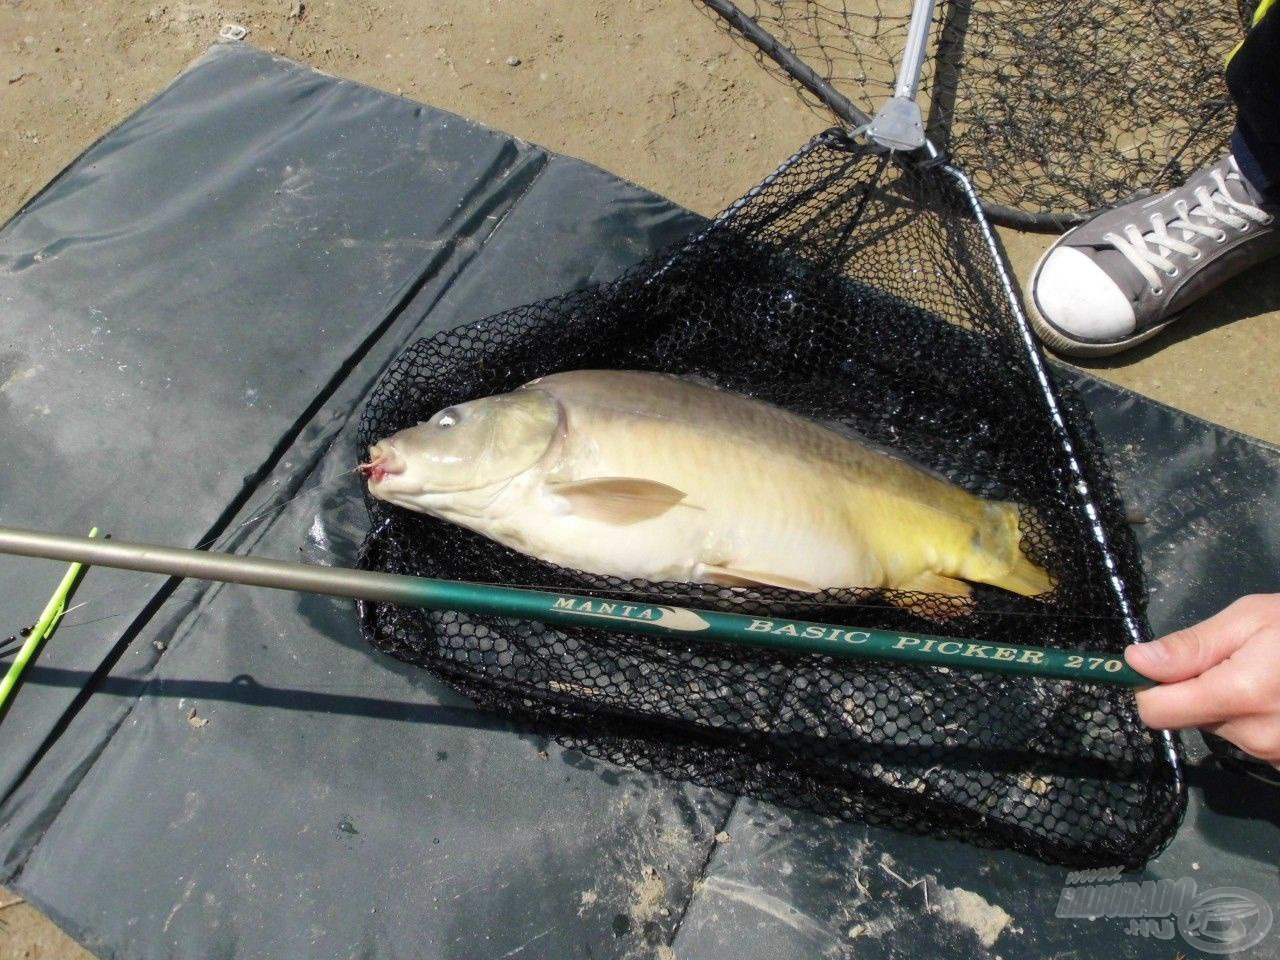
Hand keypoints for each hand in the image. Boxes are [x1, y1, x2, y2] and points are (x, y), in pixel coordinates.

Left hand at [1125, 594, 1279, 764]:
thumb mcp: (1251, 619)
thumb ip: (1192, 646)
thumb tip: (1135, 661)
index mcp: (1239, 696)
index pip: (1155, 712)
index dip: (1148, 687)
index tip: (1159, 666)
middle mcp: (1256, 738)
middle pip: (1189, 718)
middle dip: (1199, 689)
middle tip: (1238, 659)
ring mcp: (1279, 758)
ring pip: (1222, 729)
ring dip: (1231, 704)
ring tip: (1268, 675)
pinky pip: (1253, 741)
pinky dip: (1258, 719)